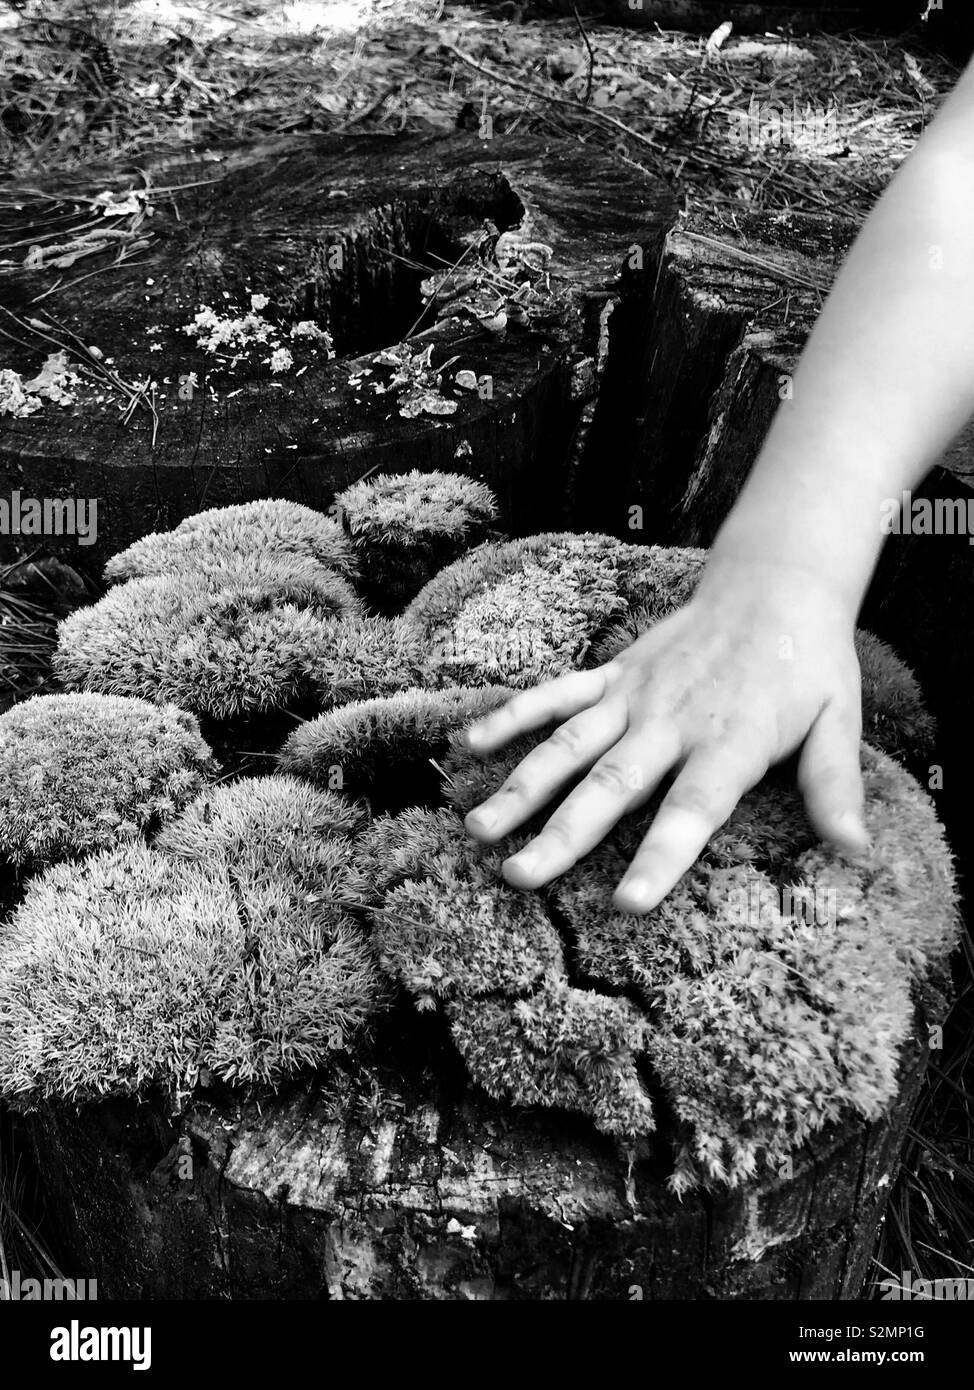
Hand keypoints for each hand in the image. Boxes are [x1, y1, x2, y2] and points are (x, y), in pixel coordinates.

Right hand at [462, 556, 869, 912]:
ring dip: (520, 787)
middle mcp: (671, 722)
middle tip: (518, 878)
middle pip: (610, 785)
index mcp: (729, 742)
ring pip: (567, 745)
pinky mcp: (613, 675)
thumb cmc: (807, 664)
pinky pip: (555, 694)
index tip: (627, 903)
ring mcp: (634, 696)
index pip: (691, 810)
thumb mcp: (839, 720)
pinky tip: (468, 742)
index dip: (660, 857)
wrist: (773, 585)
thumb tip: (854, 852)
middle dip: (562, 835)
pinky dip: (512, 716)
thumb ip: (835, 786)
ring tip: (478, 830)